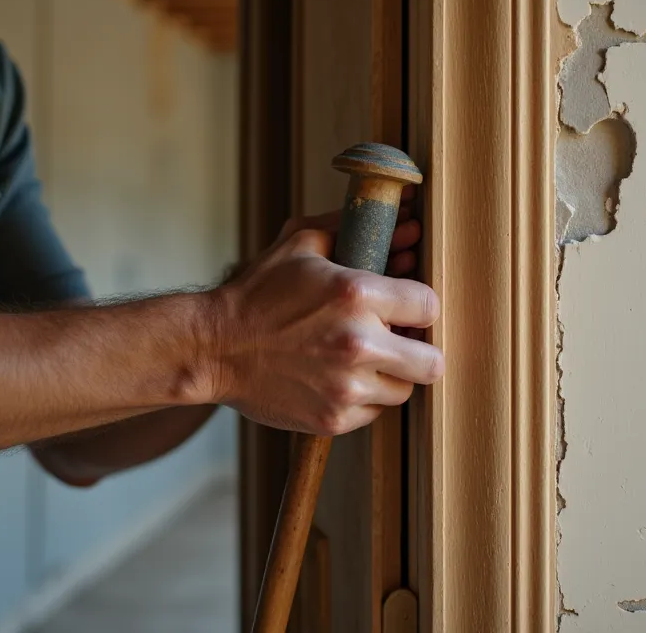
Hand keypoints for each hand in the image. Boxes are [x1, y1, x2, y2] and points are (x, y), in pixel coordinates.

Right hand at [207, 210, 442, 435]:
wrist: (214, 348)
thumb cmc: (259, 293)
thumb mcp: (303, 245)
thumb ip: (360, 232)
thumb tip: (410, 226)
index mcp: (357, 295)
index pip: (429, 306)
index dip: (419, 306)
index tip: (406, 309)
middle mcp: (359, 344)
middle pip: (432, 362)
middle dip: (420, 350)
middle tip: (400, 342)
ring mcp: (347, 387)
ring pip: (404, 390)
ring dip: (390, 376)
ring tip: (362, 360)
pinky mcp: (334, 419)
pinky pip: (374, 413)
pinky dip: (363, 398)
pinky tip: (338, 379)